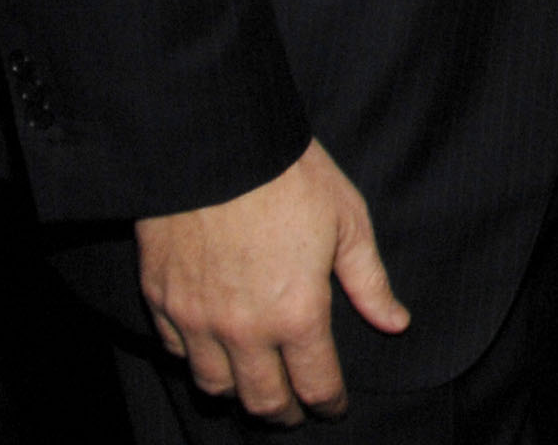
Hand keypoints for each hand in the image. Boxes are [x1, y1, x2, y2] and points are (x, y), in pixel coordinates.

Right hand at [136, 138, 409, 422]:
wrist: (215, 144)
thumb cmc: (289, 176)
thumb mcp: (348, 222)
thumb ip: (369, 282)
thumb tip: (396, 322)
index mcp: (297, 313)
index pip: (316, 385)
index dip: (329, 404)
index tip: (334, 407)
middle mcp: (244, 329)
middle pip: (263, 401)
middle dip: (284, 413)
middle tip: (295, 410)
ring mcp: (196, 319)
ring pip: (214, 386)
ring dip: (238, 393)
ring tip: (254, 385)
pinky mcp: (161, 300)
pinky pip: (177, 352)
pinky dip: (196, 359)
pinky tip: (212, 349)